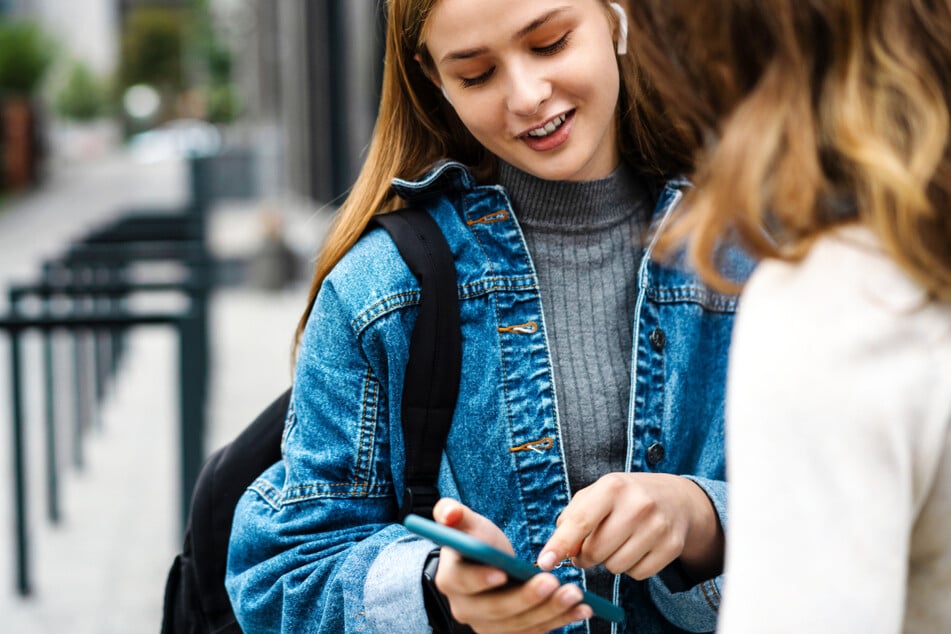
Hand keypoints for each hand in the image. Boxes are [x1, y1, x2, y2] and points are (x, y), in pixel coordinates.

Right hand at [432, 499, 592, 632]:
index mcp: (450, 580)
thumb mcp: (466, 523)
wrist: (489, 565)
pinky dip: (560, 620)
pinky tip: (582, 609)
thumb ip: (454, 514)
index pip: (463, 582)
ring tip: (576, 594)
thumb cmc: (477, 541)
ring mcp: (488, 626)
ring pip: (519, 624)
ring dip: (550, 611)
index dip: (481, 579)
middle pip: (496, 609)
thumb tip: (449, 512)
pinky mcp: (510, 633)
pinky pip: (535, 631)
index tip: (503, 573)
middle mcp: (465, 609)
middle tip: (553, 582)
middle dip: (527, 597)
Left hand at [537, 473, 722, 580]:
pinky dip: (632, 567)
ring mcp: (658, 526)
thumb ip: (572, 520)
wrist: (675, 499)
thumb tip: (561, 552)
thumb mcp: (596, 495)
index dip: (559, 544)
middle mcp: (638, 505)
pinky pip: (637, 574)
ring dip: (610, 561)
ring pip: (615, 567)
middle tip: (592, 545)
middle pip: (596, 552)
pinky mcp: (672, 546)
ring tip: (619, 541)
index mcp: (613, 487)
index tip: (544, 562)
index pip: (580, 522)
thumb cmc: (624, 498)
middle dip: (587, 555)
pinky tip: (637, 548)